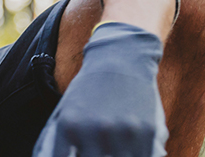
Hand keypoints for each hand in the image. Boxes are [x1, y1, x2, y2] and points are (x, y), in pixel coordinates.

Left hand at [35, 22, 167, 156]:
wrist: (122, 57)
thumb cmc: (89, 90)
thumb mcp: (65, 112)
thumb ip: (57, 143)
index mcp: (68, 126)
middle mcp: (94, 130)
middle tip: (96, 152)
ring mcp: (122, 133)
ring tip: (112, 150)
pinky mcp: (147, 133)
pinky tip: (129, 151)